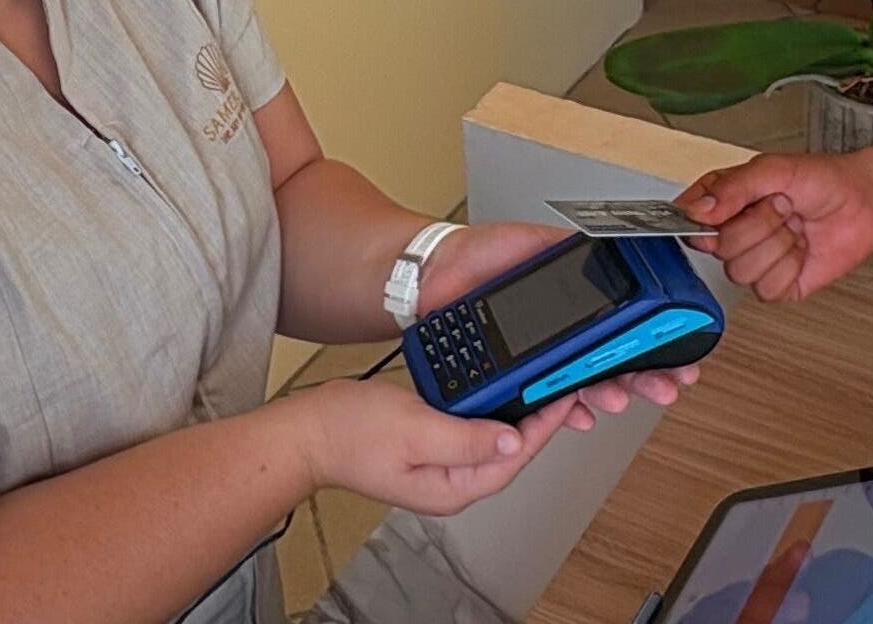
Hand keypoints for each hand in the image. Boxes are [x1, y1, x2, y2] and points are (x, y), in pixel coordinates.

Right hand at [283, 377, 586, 515]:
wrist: (308, 431)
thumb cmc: (349, 432)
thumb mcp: (414, 429)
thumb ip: (466, 439)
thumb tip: (512, 442)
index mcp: (452, 487)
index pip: (515, 458)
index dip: (545, 426)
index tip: (564, 395)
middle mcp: (450, 482)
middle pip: (510, 453)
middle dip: (539, 421)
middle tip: (560, 385)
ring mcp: (440, 466)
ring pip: (493, 440)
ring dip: (516, 413)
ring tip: (539, 384)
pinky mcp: (430, 447)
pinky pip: (472, 429)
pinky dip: (489, 408)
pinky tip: (498, 388)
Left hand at [416, 221, 702, 416]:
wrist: (430, 275)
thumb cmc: (475, 256)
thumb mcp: (530, 241)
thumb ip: (568, 247)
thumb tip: (608, 244)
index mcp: (572, 305)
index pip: (622, 328)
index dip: (653, 343)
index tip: (679, 356)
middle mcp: (560, 334)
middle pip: (614, 362)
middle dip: (644, 378)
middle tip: (664, 386)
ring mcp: (539, 357)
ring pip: (585, 383)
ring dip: (609, 394)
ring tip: (619, 397)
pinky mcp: (513, 375)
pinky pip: (546, 399)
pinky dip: (567, 410)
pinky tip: (580, 414)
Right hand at [675, 150, 872, 302]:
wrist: (865, 202)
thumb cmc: (823, 180)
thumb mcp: (774, 169)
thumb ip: (732, 187)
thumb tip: (698, 209)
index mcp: (724, 201)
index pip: (687, 218)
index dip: (701, 220)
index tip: (721, 211)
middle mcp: (735, 232)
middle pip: (718, 247)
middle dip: (758, 225)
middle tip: (781, 207)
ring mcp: (756, 260)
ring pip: (741, 271)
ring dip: (777, 245)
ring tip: (794, 227)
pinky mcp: (778, 285)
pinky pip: (767, 289)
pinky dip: (790, 267)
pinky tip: (800, 250)